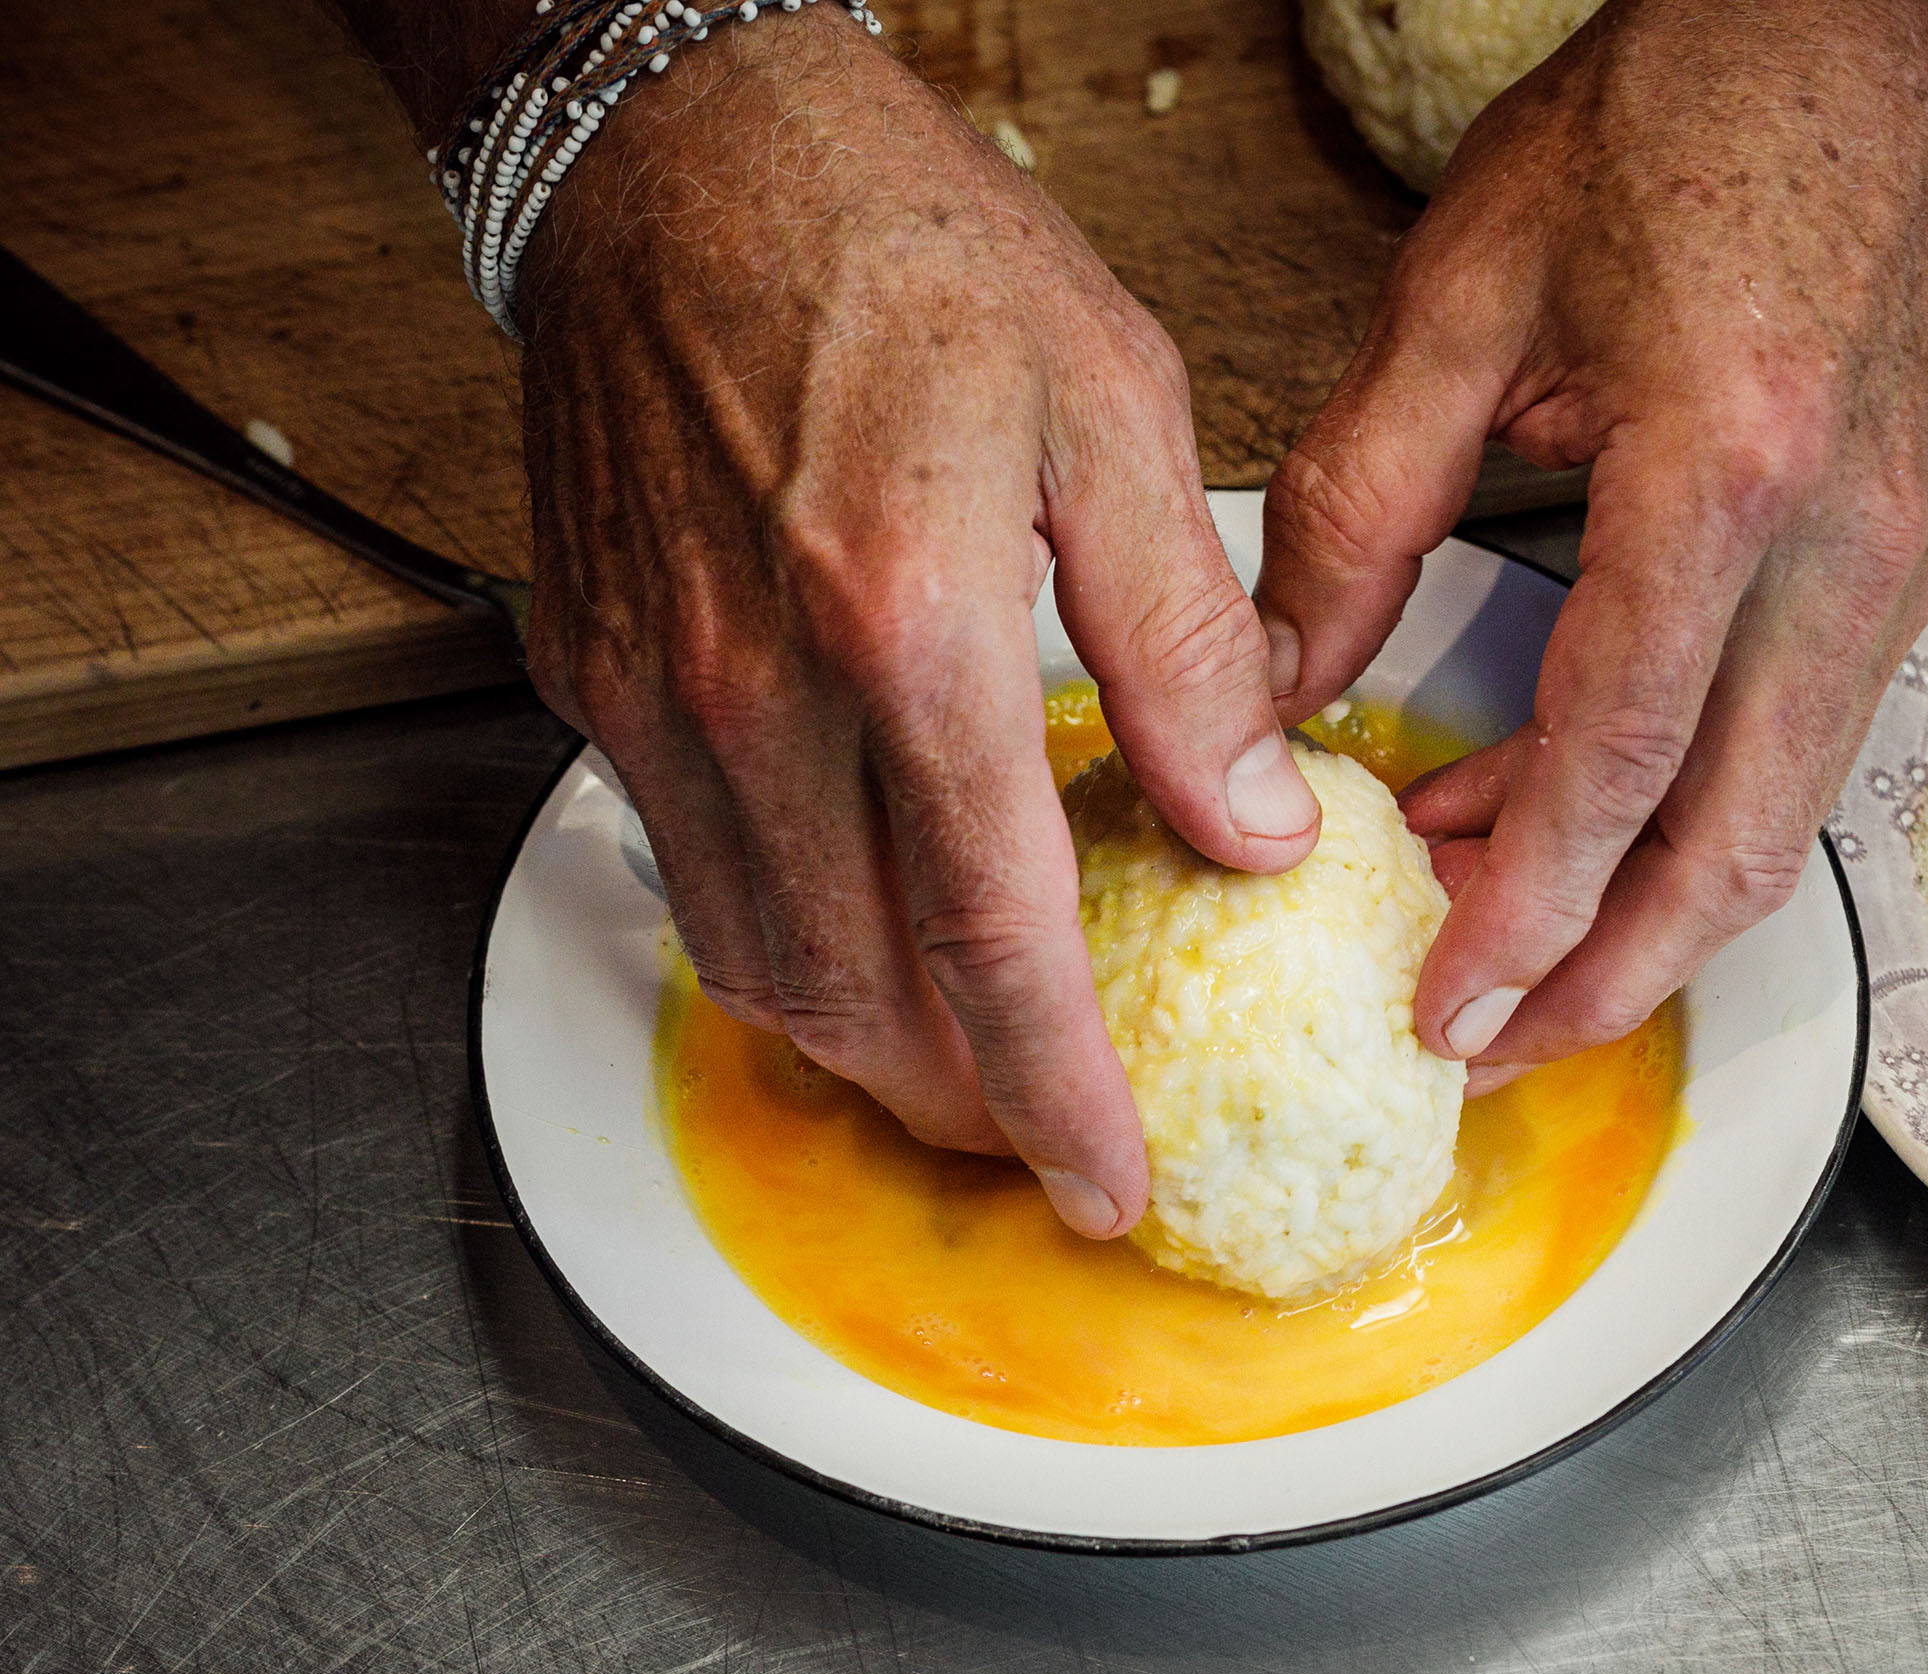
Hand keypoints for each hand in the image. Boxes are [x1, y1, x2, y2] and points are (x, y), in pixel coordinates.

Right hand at [514, 22, 1317, 1231]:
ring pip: (754, 962)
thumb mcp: (1114, 407)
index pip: (991, 934)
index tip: (1110, 1184)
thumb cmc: (905, 251)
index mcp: (906, 622)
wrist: (680, 155)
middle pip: (856, 991)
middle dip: (961, 1103)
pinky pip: (689, 874)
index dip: (1060, 1090)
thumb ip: (1185, 642)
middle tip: (1048, 1135)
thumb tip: (1253, 820)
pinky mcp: (595, 675)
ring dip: (864, 1047)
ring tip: (966, 1065)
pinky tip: (859, 930)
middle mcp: (755, 686)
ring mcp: (654, 691)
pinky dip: (780, 946)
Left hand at [1256, 0, 1927, 1090]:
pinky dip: (1681, 814)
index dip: (1525, 909)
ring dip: (1642, 911)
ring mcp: (1896, 565)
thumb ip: (1360, 504)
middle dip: (1608, 980)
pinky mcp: (1904, 565)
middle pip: (1735, 848)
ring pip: (1780, 821)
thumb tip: (1277, 677)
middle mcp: (1843, 546)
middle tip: (1486, 1041)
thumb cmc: (1683, 119)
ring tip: (1497, 940)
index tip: (1442, 1001)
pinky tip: (1559, 806)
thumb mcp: (1466, 291)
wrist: (1867, 36)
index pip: (1620, 760)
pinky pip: (1792, 747)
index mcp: (1724, 468)